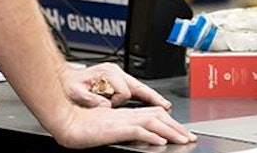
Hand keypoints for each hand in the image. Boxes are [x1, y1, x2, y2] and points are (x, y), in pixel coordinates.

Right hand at [49, 104, 195, 147]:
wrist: (66, 121)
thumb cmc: (80, 124)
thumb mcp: (106, 127)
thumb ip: (121, 128)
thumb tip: (137, 135)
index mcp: (125, 114)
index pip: (154, 115)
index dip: (169, 122)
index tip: (180, 131)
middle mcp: (127, 115)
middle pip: (159, 117)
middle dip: (177, 127)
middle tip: (190, 137)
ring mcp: (122, 121)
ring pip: (154, 122)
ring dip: (170, 131)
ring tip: (183, 140)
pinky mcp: (116, 128)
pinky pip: (138, 131)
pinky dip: (152, 135)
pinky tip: (160, 142)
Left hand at [62, 62, 171, 109]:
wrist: (62, 79)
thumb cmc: (68, 86)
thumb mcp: (77, 92)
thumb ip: (91, 99)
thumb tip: (106, 106)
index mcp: (107, 74)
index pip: (124, 92)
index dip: (118, 102)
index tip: (110, 106)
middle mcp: (114, 72)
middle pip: (139, 85)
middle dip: (152, 97)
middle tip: (165, 107)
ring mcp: (116, 73)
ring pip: (138, 86)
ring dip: (148, 96)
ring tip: (162, 105)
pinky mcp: (116, 77)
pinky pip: (133, 86)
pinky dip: (142, 94)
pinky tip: (149, 101)